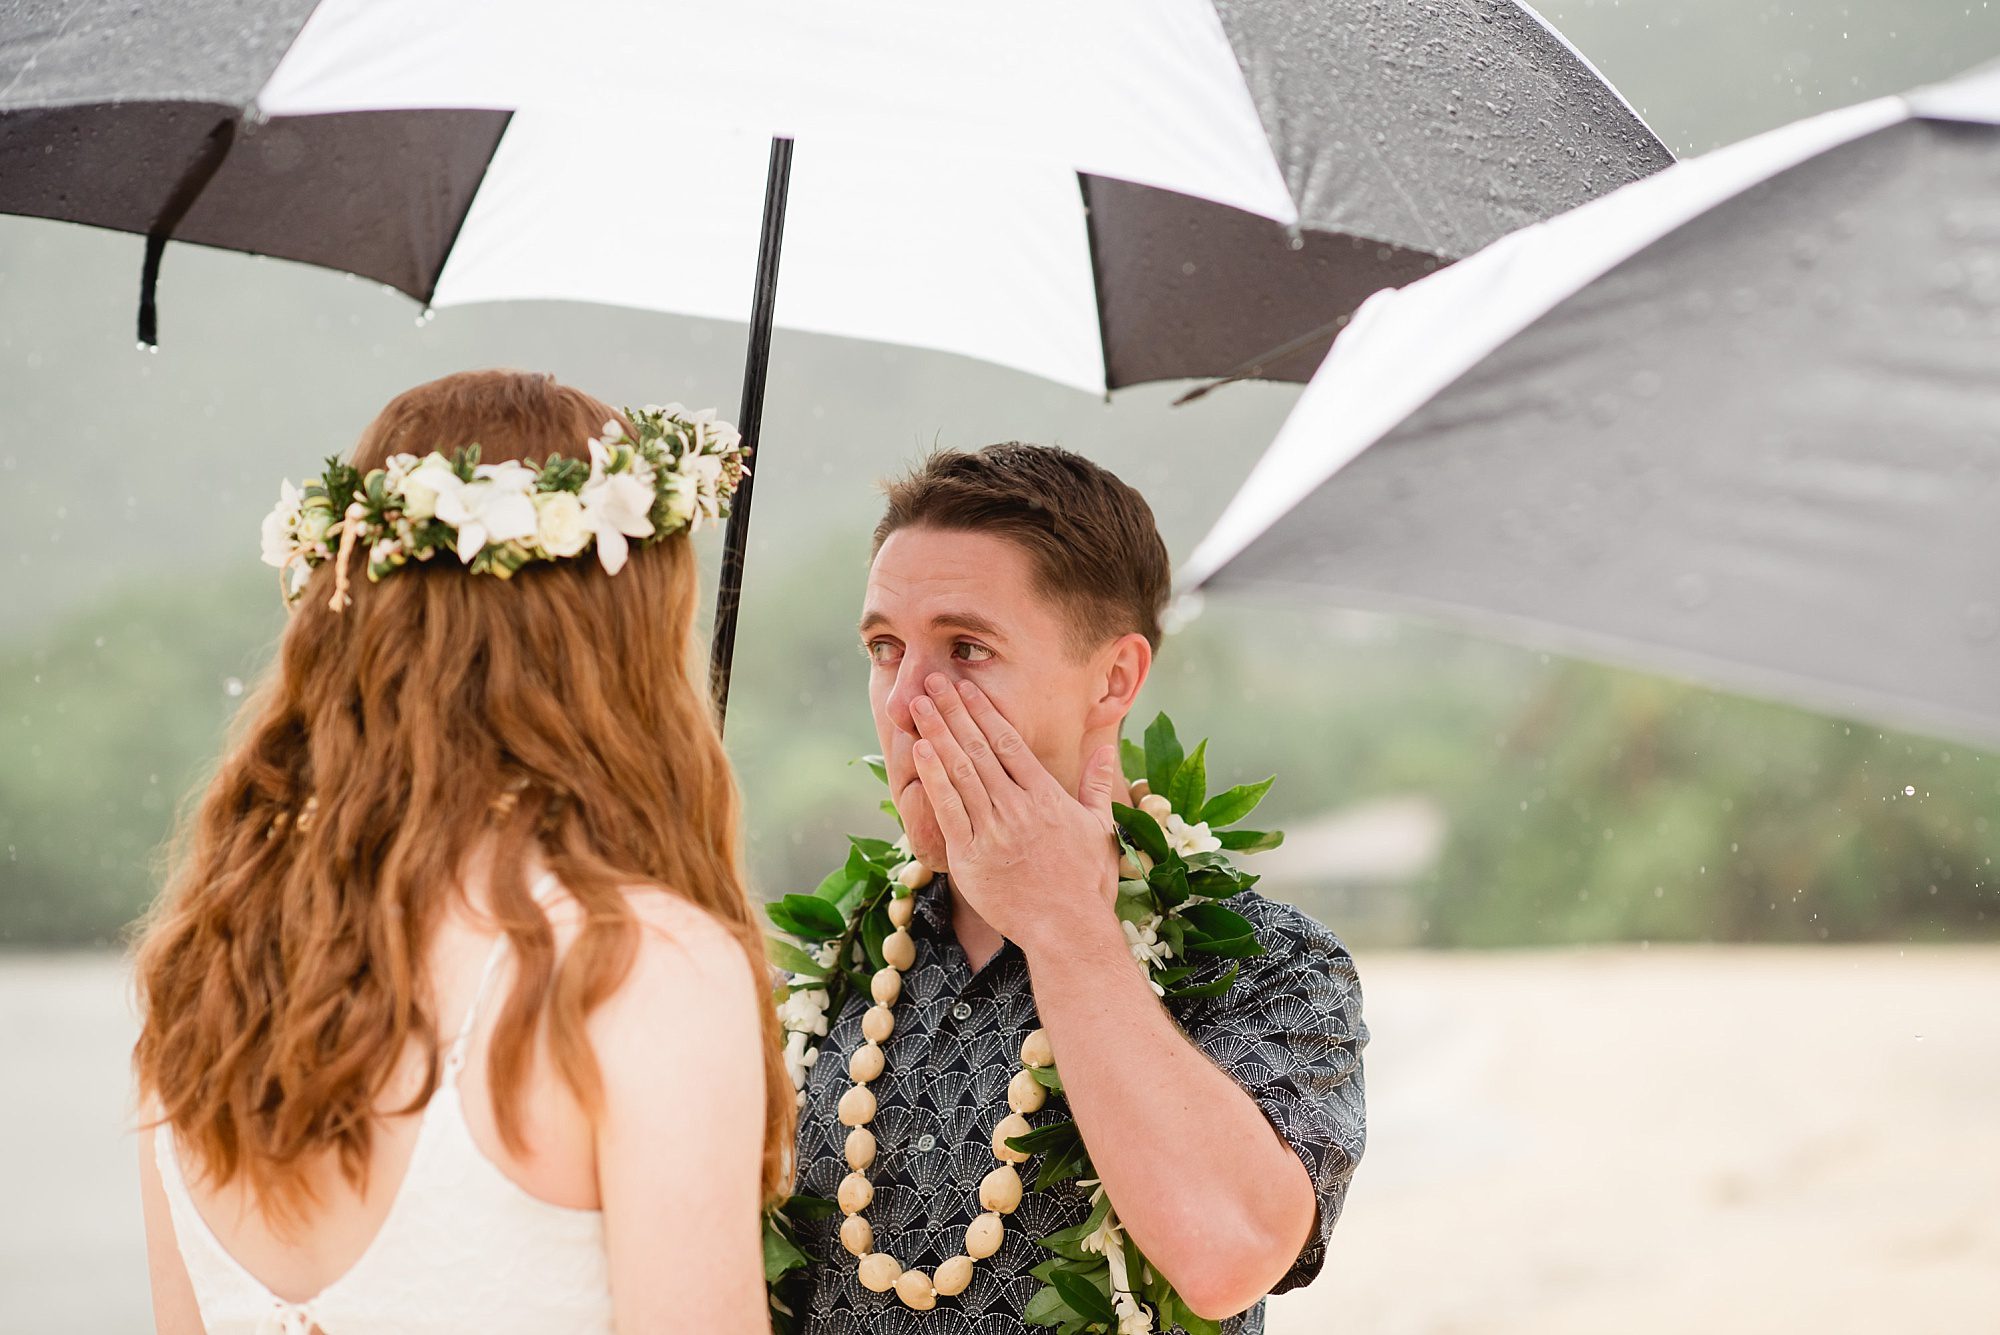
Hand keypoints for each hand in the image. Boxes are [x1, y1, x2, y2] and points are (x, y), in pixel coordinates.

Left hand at [908, 673, 1120, 952]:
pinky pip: (949, 810)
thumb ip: (1097, 786)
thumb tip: (1105, 750)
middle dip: (954, 712)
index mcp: (1046, 797)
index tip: (965, 687)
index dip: (984, 712)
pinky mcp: (972, 856)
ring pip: (960, 773)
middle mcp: (1018, 807)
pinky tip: (920, 752)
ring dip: (937, 735)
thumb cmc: (1086, 883)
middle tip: (932, 681)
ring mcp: (994, 831)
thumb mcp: (1100, 829)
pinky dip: (934, 779)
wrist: (1067, 930)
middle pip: (979, 749)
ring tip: (919, 706)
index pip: (1009, 743)